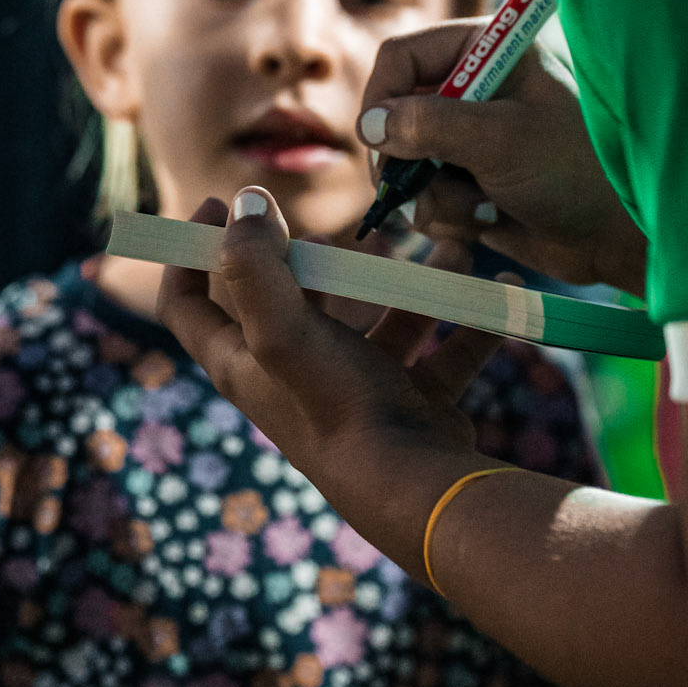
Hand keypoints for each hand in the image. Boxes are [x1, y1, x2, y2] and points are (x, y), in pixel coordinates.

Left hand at [158, 196, 507, 573]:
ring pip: (381, 320)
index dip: (189, 254)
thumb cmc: (339, 406)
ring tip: (449, 247)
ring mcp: (359, 388)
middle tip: (335, 239)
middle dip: (319, 260)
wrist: (413, 485)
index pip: (189, 306)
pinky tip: (498, 288)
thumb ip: (256, 265)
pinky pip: (443, 349)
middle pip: (293, 302)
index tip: (217, 201)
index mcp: (244, 363)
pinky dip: (470, 320)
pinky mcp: (412, 401)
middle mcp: (295, 377)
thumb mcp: (283, 330)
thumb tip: (244, 203)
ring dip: (416, 282)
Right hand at [360, 25, 647, 293]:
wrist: (621, 235)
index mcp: (487, 53)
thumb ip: (430, 125)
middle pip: (396, 115)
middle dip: (404, 159)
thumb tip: (369, 127)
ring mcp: (473, 141)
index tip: (375, 142)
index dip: (381, 97)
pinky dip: (450, 218)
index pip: (404, 56)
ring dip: (434, 195)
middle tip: (410, 188)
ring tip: (483, 206)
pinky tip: (491, 223)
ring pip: (408, 166)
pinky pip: (429, 201)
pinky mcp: (474, 186)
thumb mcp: (503, 138)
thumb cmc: (579, 169)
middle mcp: (474, 92)